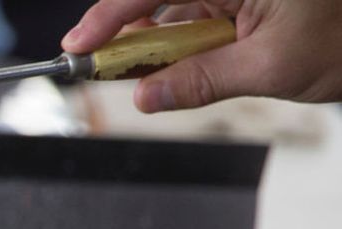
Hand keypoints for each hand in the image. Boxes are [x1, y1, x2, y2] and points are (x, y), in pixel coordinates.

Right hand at [62, 0, 341, 111]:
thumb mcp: (272, 68)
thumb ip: (201, 81)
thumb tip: (147, 97)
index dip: (109, 15)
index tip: (79, 45)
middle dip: (128, 30)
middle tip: (103, 67)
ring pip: (174, 6)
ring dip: (154, 41)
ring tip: (137, 73)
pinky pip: (194, 12)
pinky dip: (178, 41)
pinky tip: (168, 65)